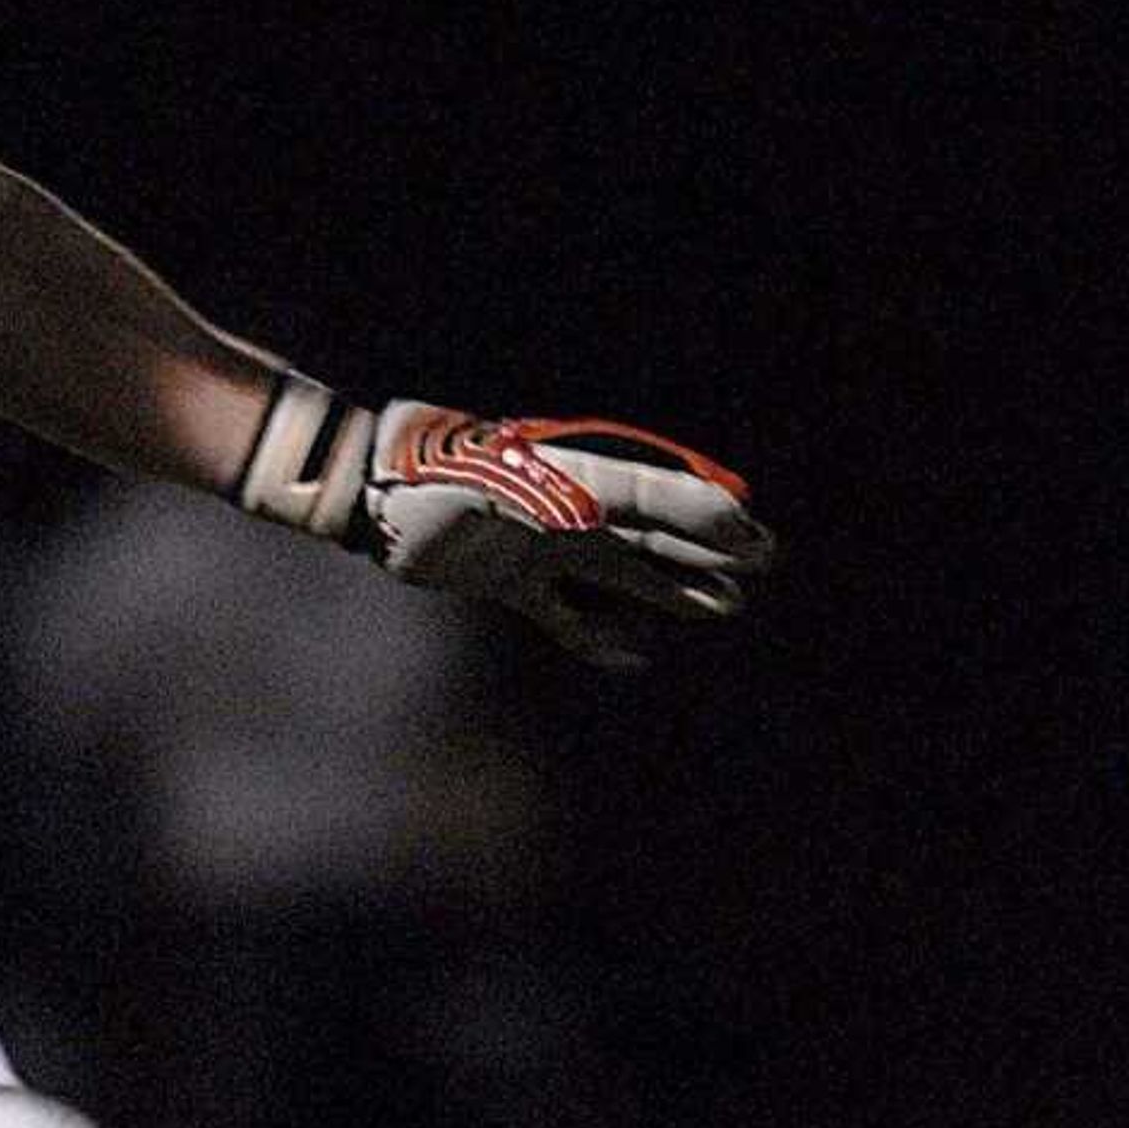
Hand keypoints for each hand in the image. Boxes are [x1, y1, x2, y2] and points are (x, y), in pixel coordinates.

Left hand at [240, 376, 777, 667]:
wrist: (370, 496)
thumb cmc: (448, 473)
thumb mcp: (538, 483)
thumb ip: (618, 498)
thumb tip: (691, 512)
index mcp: (577, 476)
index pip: (657, 496)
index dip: (707, 516)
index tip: (755, 539)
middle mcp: (564, 511)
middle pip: (649, 535)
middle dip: (703, 552)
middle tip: (759, 568)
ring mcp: (538, 548)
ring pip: (619, 574)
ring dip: (667, 591)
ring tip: (720, 605)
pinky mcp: (507, 582)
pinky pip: (563, 614)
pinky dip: (595, 635)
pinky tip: (631, 654)